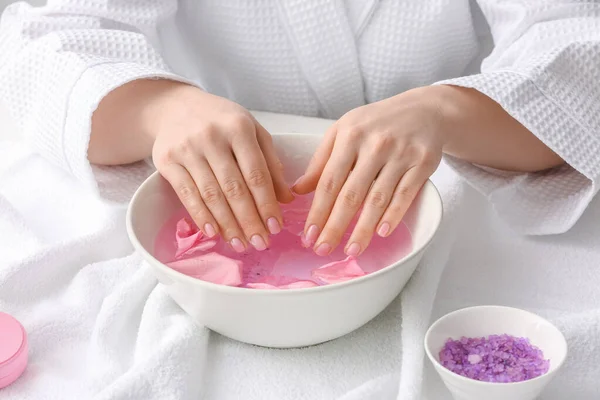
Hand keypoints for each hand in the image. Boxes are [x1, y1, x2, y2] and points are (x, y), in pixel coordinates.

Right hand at [151, 83, 293, 251]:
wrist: (174, 106)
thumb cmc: (221, 121)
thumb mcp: (251, 132)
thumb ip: (270, 163)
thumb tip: (286, 199)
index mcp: (238, 128)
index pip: (256, 173)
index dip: (267, 203)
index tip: (276, 227)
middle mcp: (212, 137)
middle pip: (234, 188)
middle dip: (249, 220)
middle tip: (261, 243)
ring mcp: (187, 149)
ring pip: (211, 195)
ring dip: (227, 225)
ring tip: (240, 244)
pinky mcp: (166, 161)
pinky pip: (187, 195)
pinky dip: (201, 217)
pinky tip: (214, 233)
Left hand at [293, 87, 444, 255]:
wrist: (425, 109)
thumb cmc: (377, 123)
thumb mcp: (345, 130)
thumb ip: (322, 160)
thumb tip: (298, 190)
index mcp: (350, 135)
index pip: (329, 181)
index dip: (318, 211)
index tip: (308, 235)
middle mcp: (375, 144)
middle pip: (351, 194)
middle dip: (335, 226)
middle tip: (323, 250)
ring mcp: (401, 154)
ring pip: (378, 199)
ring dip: (363, 229)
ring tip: (351, 250)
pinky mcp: (423, 162)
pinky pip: (405, 195)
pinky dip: (393, 215)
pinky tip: (381, 233)